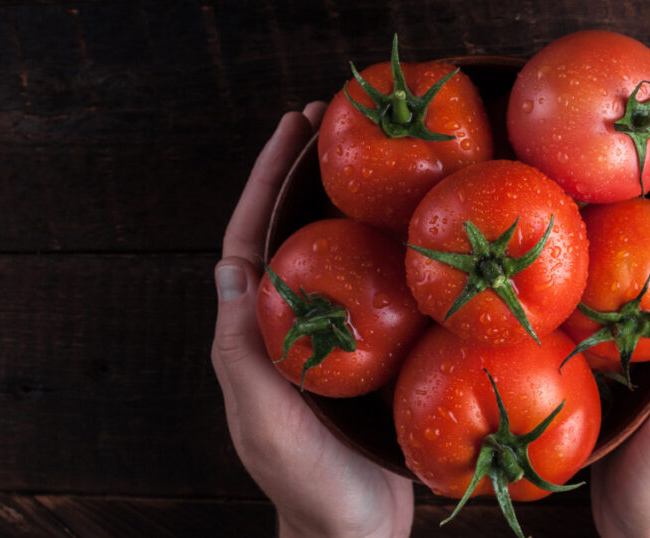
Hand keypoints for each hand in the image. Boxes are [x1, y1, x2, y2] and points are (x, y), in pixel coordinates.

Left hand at [211, 103, 413, 537]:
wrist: (354, 528)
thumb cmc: (306, 482)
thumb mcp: (264, 419)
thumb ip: (242, 352)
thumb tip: (230, 268)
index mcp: (255, 332)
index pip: (251, 239)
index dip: (267, 181)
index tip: (292, 129)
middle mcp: (289, 323)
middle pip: (294, 232)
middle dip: (308, 174)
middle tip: (337, 120)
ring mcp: (331, 335)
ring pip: (336, 254)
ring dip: (350, 202)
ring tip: (379, 157)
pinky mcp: (370, 351)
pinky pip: (376, 288)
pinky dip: (390, 250)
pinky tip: (419, 230)